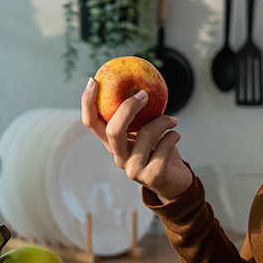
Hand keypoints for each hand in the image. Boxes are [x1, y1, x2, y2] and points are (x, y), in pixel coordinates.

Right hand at [81, 78, 192, 202]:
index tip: (93, 81)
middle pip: (113, 130)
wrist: (176, 181)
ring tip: (172, 120)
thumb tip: (139, 84)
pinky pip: (164, 147)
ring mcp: (134, 169)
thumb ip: (139, 116)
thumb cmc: (160, 151)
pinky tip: (175, 136)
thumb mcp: (145, 131)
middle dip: (128, 108)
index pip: (91, 123)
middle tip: (144, 94)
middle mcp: (119, 157)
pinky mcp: (153, 176)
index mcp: (113, 144)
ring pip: (146, 135)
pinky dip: (173, 136)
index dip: (87, 103)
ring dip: (163, 121)